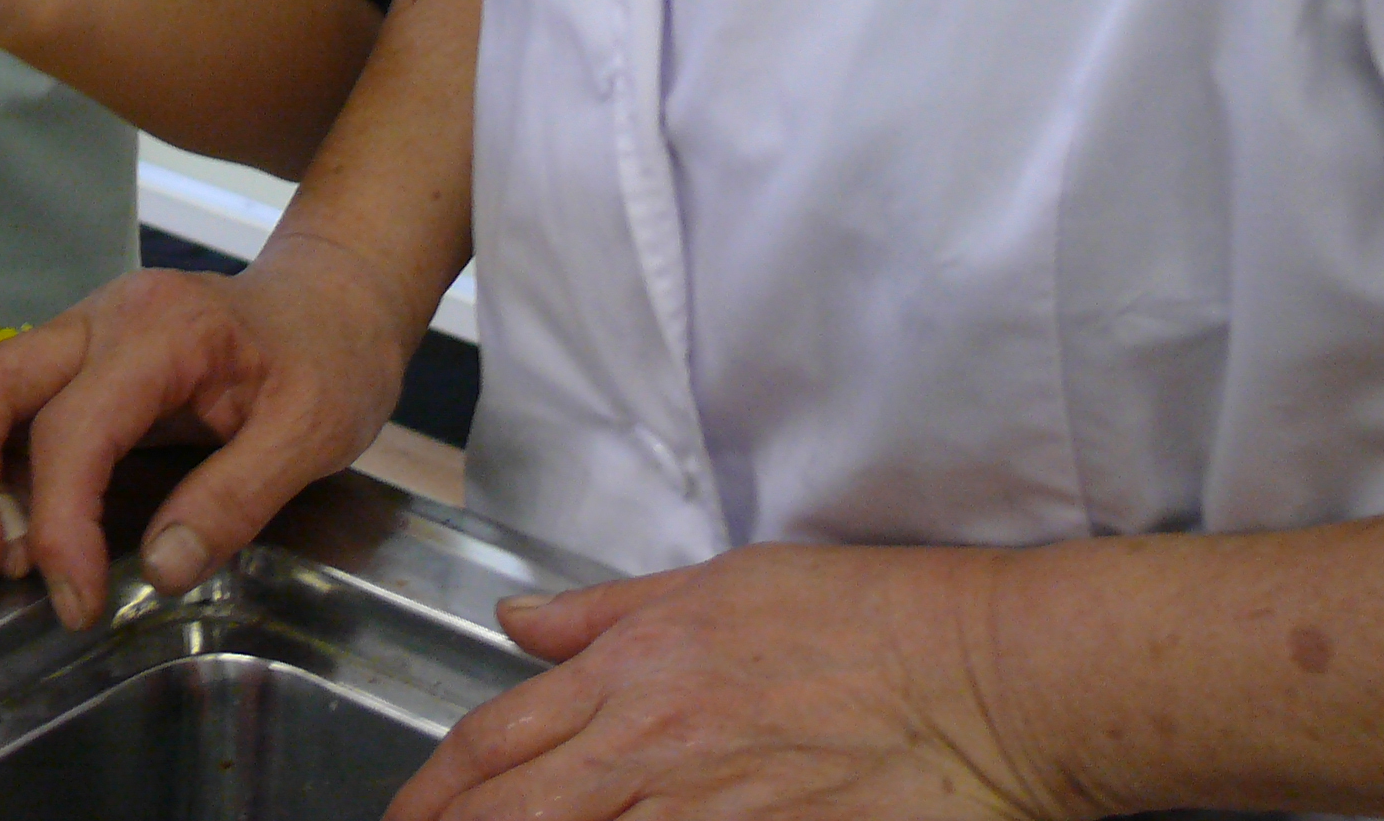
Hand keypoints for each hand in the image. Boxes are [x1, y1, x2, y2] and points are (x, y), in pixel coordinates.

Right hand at [0, 233, 415, 630]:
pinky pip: (9, 404)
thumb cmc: (329, 360)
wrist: (330, 300)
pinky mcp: (75, 357)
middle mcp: (98, 318)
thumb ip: (234, 501)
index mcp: (160, 331)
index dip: (60, 523)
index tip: (76, 601)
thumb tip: (158, 570)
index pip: (74, 428)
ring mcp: (78, 331)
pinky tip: (13, 528)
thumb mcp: (313, 435)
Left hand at [391, 545, 1056, 820]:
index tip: (405, 814)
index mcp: (632, 671)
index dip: (436, 787)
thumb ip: (603, 615)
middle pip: (515, 810)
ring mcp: (705, 812)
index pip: (496, 739)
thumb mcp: (714, 585)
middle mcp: (651, 748)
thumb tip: (520, 623)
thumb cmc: (863, 619)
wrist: (978, 677)